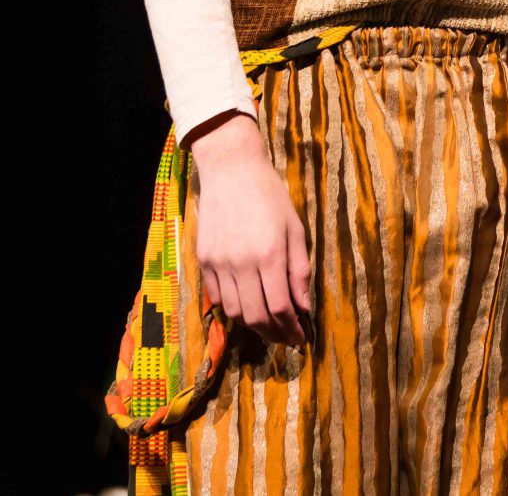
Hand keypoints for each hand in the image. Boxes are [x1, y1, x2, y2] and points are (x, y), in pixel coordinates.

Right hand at [188, 109, 313, 344]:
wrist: (231, 169)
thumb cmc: (270, 195)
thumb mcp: (295, 228)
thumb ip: (300, 270)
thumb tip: (304, 307)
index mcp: (270, 255)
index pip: (281, 307)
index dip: (293, 329)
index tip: (302, 337)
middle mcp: (242, 263)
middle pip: (257, 317)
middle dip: (275, 334)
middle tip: (287, 339)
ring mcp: (219, 263)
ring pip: (235, 312)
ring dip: (254, 326)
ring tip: (270, 327)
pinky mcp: (203, 260)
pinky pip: (217, 298)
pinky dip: (233, 310)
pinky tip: (248, 308)